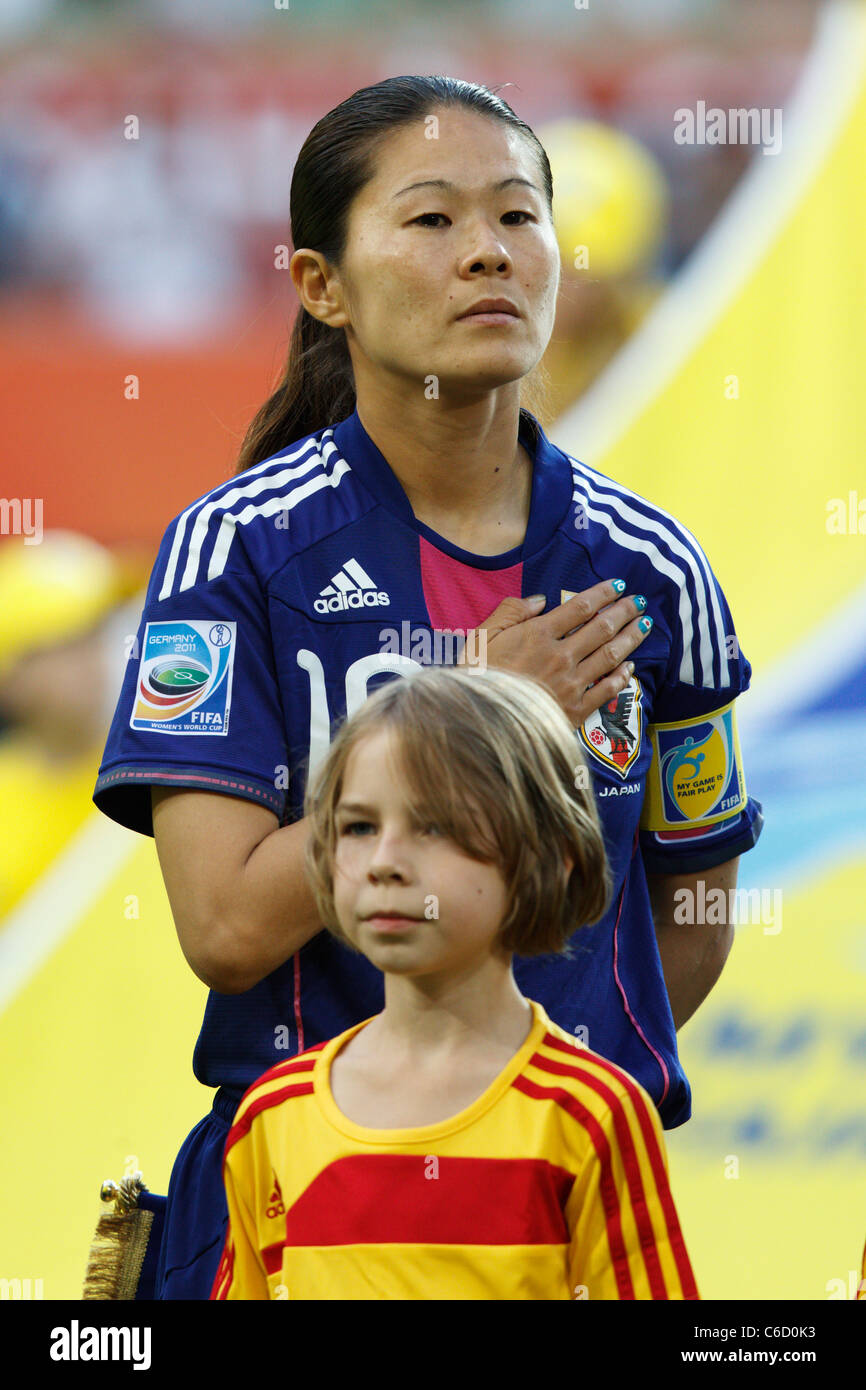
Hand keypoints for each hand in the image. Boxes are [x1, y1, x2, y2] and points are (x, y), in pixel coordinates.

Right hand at [457, 580, 650, 727]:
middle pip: (602, 628)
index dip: (603, 593)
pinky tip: (630, 667)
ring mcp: (571, 684)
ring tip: (646, 625)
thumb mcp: (480, 638)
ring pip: (610, 655)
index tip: (618, 584)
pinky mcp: (574, 710)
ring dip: (631, 638)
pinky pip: (606, 690)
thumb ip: (510, 613)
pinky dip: (621, 677)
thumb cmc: (475, 680)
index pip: (579, 607)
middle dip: (624, 611)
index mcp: (538, 635)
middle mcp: (561, 656)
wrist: (478, 725)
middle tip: (640, 601)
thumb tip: (540, 600)